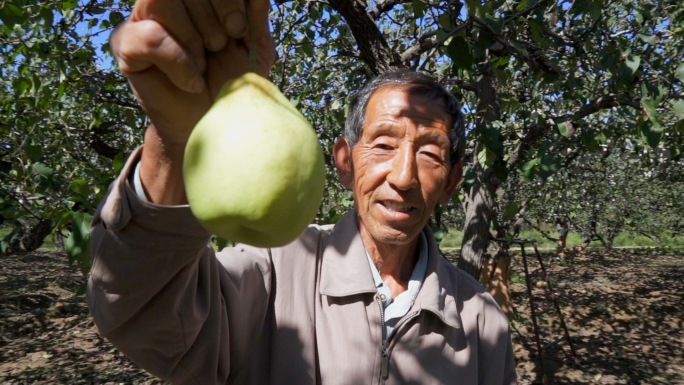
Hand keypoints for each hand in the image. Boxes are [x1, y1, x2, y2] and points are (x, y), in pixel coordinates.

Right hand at [110, 0, 274, 144]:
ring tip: (202, 65)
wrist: (212, 123)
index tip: (237, 29)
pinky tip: (191, 82)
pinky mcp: (126, 44)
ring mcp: (144, 17)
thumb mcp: (256, 46)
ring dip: (191, 37)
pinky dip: (177, 61)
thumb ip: (255, 12)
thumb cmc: (233, 82)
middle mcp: (170, 0)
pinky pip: (148, 37)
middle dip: (210, 18)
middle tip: (218, 47)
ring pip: (161, 0)